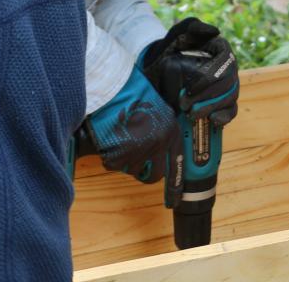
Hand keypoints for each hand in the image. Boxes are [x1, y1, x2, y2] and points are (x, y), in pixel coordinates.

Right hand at [83, 63, 183, 199]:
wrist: (112, 86)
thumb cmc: (132, 94)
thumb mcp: (157, 110)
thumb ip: (163, 131)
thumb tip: (161, 153)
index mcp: (171, 131)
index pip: (178, 165)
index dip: (175, 186)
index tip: (174, 201)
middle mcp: (159, 143)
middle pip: (154, 175)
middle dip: (144, 171)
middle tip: (134, 158)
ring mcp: (140, 150)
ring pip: (132, 170)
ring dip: (125, 159)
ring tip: (122, 137)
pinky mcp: (121, 155)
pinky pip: (113, 165)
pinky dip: (110, 155)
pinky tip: (111, 137)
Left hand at [141, 18, 239, 126]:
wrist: (158, 67)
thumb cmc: (169, 48)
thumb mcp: (177, 33)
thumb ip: (193, 26)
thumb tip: (215, 31)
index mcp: (221, 49)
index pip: (225, 63)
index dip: (211, 79)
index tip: (190, 90)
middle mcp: (228, 67)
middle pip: (229, 84)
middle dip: (208, 97)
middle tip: (185, 106)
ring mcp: (226, 84)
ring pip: (230, 98)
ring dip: (212, 108)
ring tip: (192, 115)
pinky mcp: (223, 100)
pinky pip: (231, 109)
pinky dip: (225, 116)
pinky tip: (214, 121)